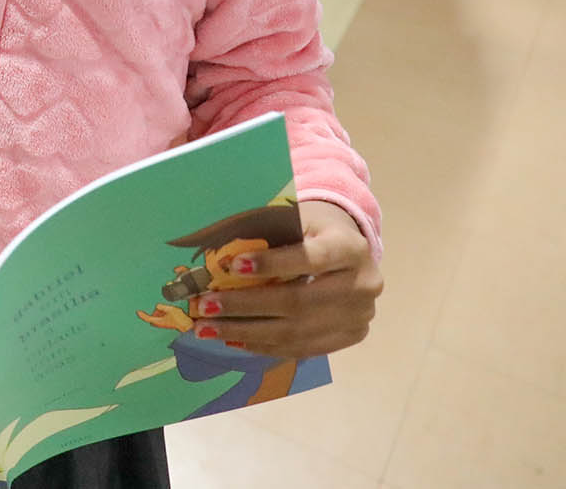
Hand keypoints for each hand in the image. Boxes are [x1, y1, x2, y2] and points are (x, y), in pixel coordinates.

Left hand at [183, 200, 380, 356]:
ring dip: (245, 332)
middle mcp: (363, 284)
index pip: (311, 258)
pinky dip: (264, 345)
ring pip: (296, 333)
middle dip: (244, 306)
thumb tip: (215, 254)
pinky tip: (233, 339)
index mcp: (350, 247)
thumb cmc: (312, 227)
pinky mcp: (351, 336)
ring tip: (207, 329)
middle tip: (203, 306)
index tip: (232, 265)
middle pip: (298, 302)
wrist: (350, 249)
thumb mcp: (295, 218)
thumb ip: (266, 234)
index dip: (273, 264)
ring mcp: (359, 316)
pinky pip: (302, 348)